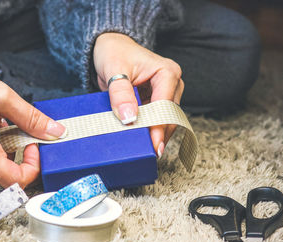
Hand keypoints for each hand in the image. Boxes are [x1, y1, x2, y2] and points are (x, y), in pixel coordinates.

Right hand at [0, 40, 66, 187]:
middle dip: (19, 157)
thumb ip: (32, 118)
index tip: (33, 147)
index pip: (15, 181)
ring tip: (0, 127)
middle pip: (5, 176)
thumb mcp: (2, 97)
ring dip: (4, 153)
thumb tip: (54, 131)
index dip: (32, 168)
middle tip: (19, 132)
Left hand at [93, 33, 183, 157]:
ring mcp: (166, 94)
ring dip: (153, 134)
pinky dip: (148, 130)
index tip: (153, 146)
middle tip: (147, 153)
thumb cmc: (114, 53)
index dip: (158, 127)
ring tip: (143, 151)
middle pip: (169, 116)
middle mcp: (171, 83)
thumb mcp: (114, 70)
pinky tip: (140, 141)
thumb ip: (120, 93)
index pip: (165, 105)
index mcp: (167, 72)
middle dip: (158, 134)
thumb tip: (129, 118)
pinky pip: (155, 119)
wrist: (111, 47)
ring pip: (164, 121)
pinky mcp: (157, 101)